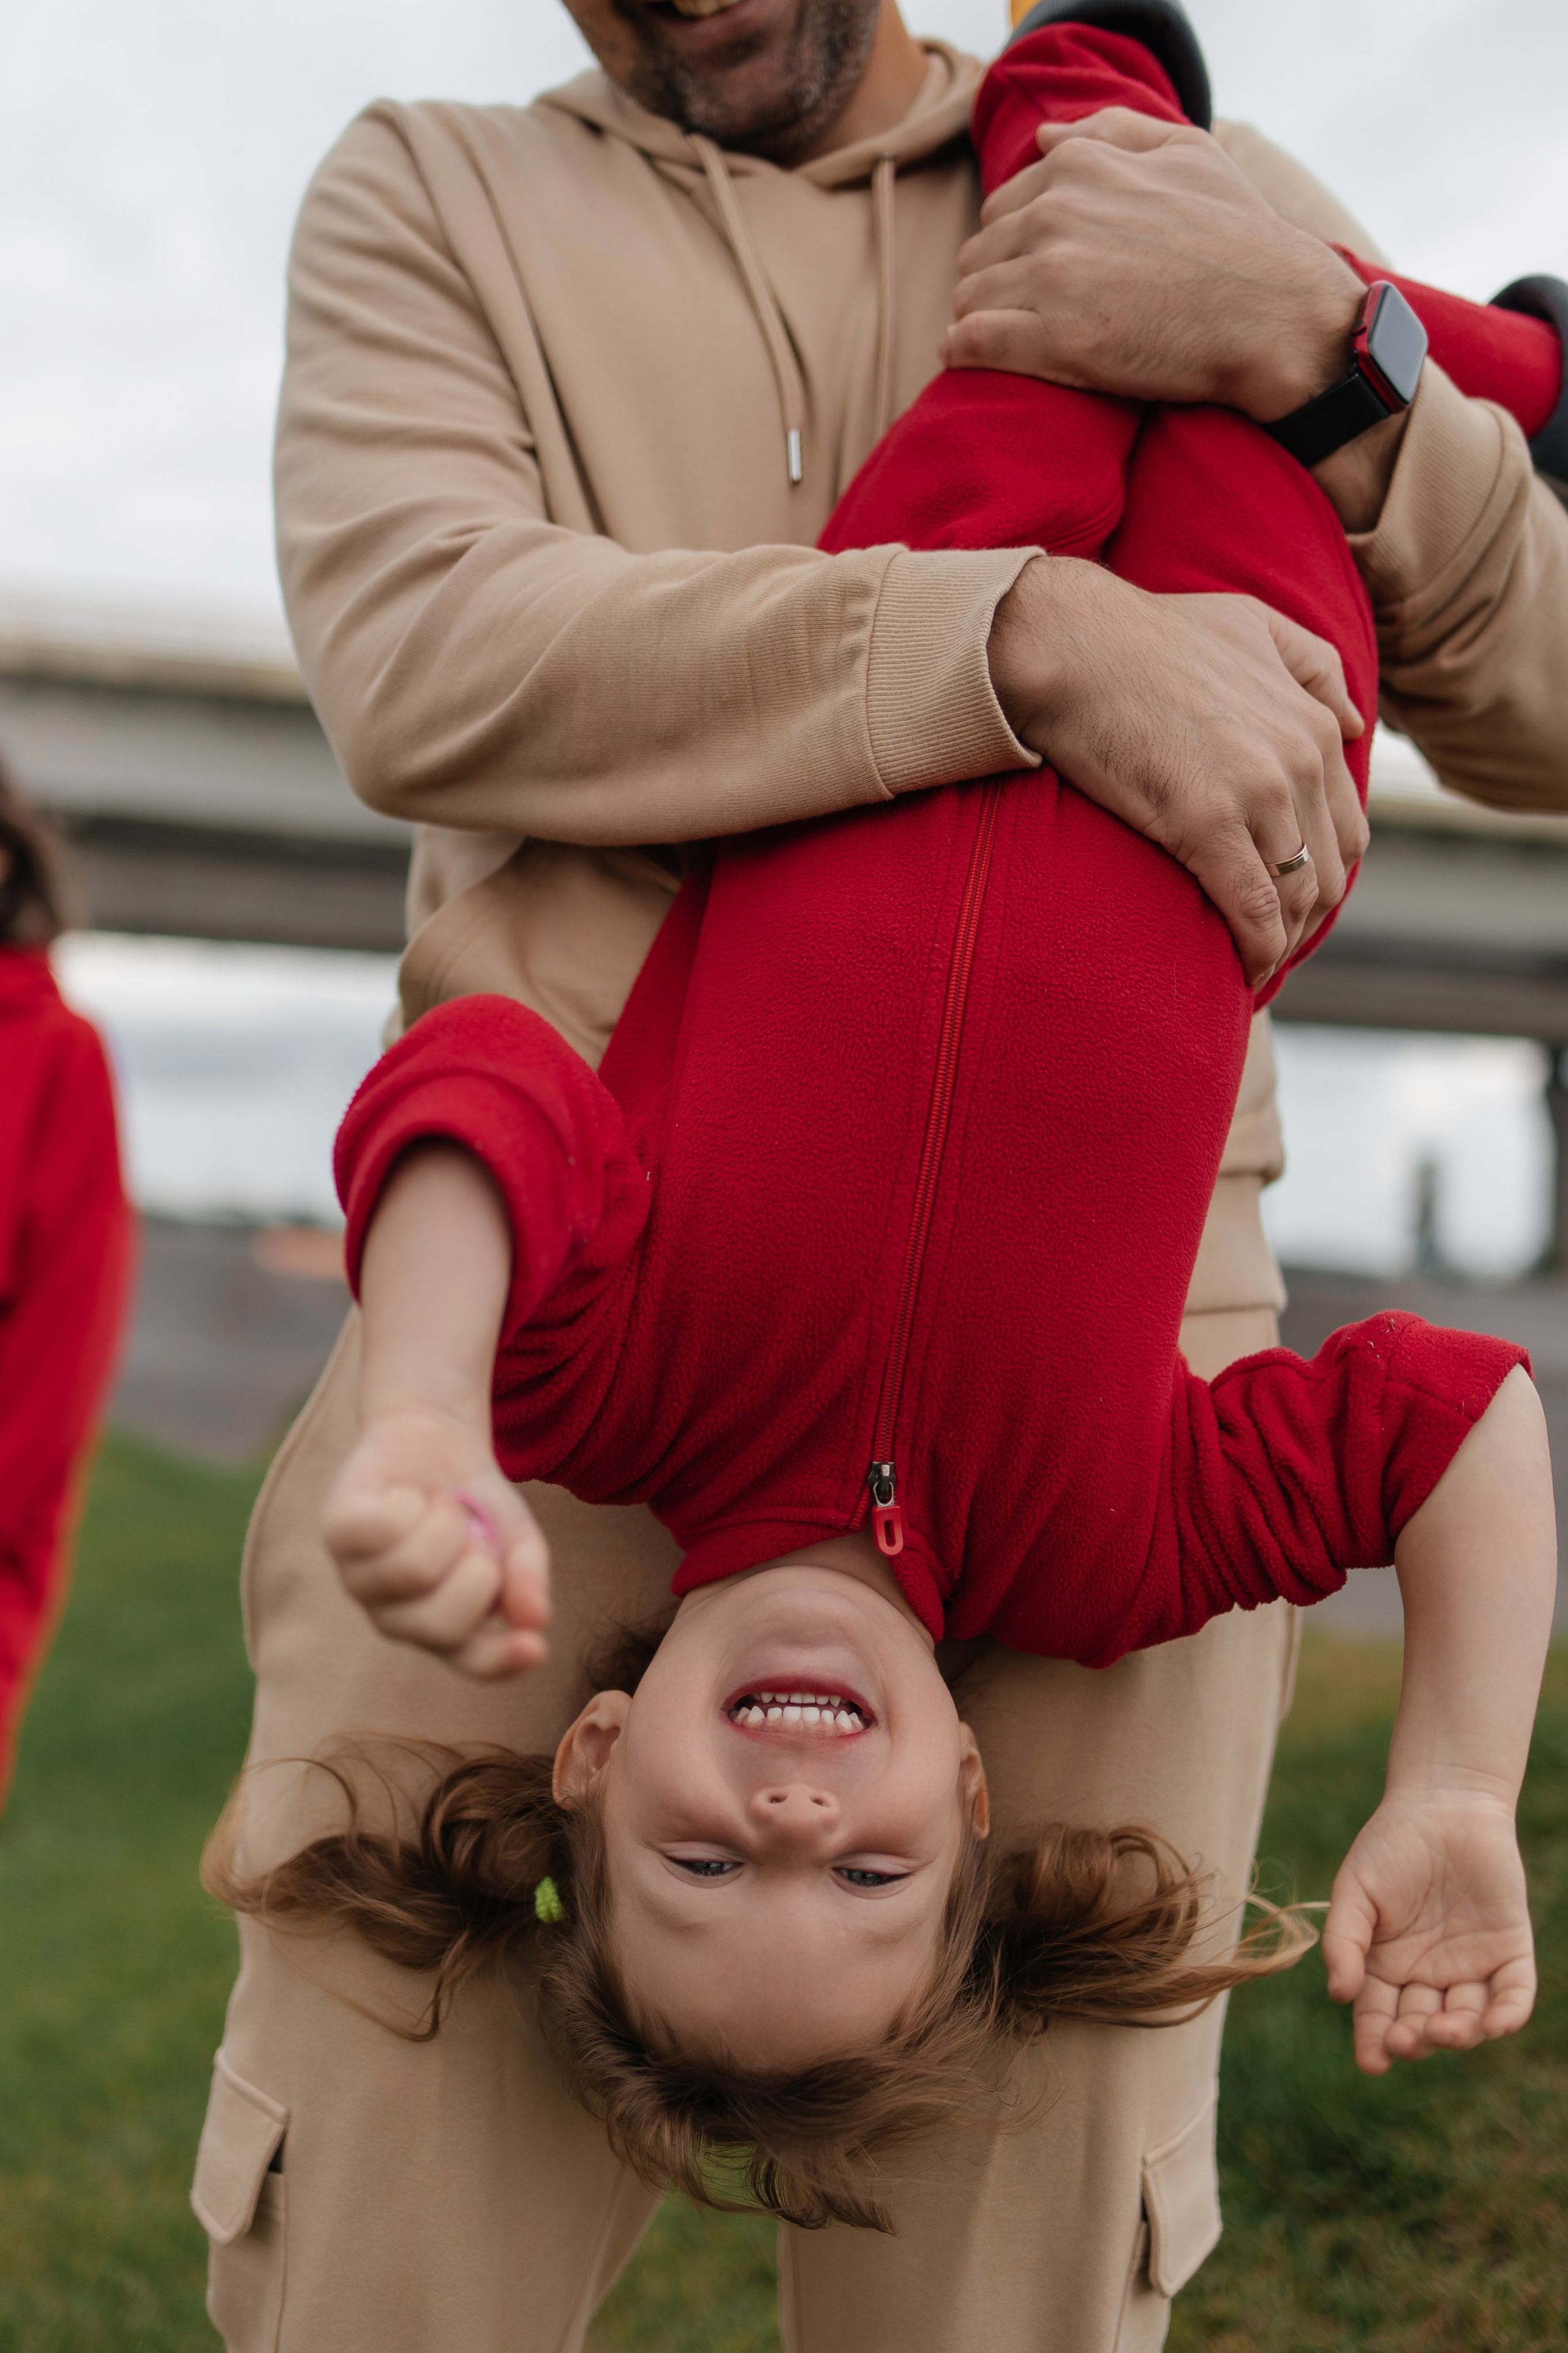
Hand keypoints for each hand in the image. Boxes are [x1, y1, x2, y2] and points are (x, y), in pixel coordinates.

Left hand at [324, 1407, 550, 1678]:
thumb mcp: (514, 1536)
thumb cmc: (473, 1501)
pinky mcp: (336, 1536)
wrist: (435, 1439)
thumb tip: (536, 1619)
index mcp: (445, 1626)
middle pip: (440, 1625)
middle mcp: (395, 1616)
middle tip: (479, 1538)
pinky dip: (409, 1502)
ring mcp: (360, 1579)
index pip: (472, 1660)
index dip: (502, 1661)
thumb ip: (526, 1576)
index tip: (536, 1648)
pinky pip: (381, 1529)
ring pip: (411, 1572)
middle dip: (479, 1572)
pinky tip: (405, 1497)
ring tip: (445, 1509)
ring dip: (446, 1525)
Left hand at [943, 109, 1366, 425]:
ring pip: (968, 296)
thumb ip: (1112, 132)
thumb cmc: (1237, 232)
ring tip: (1009, 338)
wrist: (1271, 312)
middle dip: (995, 279)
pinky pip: (971, 341)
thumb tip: (1045, 136)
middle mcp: (1056, 214)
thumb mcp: (1187, 151)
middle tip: (1026, 312)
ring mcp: (1051, 278)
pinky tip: (971, 358)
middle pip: (979, 251)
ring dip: (979, 317)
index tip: (1037, 272)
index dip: (1015, 243)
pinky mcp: (1054, 341)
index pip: (1003, 205)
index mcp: (1079, 166)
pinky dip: (963, 350)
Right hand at [988, 556, 1366, 985]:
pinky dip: (1257, 953)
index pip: (1345, 828)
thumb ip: (1314, 666)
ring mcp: (1257, 792)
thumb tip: (1356, 723)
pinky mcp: (1207, 823)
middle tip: (1266, 947)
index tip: (1288, 907)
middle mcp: (1299, 759)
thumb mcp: (1252, 623)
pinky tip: (1242, 975)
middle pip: (1329, 872)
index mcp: (1313, 723)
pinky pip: (1254, 910)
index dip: (1321, 879)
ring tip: (1251, 967)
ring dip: (1280, 945)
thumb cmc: (1145, 634)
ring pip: (1298, 898)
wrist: (1071, 643)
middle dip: (1304, 922)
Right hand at [1323, 1794, 1536, 2074]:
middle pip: (1422, 2026)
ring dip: (1458, 2034)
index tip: (1372, 2062)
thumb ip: (1344, 1940)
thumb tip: (1338, 1994)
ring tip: (1446, 2029)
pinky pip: (1513, 1995)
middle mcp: (1428, 1976)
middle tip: (1406, 2039)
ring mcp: (1471, 1967)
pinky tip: (1494, 2023)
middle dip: (1414, 2040)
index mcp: (1386, 1966)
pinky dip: (1507, 2014)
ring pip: (1467, 2019)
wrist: (1445, 1804)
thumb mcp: (1355, 1890)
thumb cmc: (1390, 1845)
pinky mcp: (1510, 1953)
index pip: (1378, 2017)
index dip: (1374, 2042)